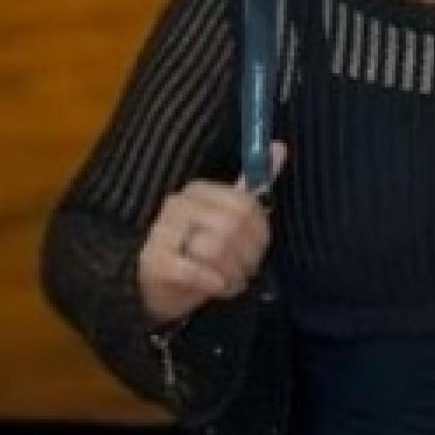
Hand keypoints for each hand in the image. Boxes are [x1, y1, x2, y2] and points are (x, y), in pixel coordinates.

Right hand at [137, 142, 286, 326]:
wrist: (159, 286)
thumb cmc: (199, 252)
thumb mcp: (228, 219)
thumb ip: (252, 188)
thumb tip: (280, 147)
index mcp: (199, 191)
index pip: (245, 204)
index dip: (259, 234)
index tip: (257, 251)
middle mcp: (178, 205)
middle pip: (232, 226)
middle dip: (247, 256)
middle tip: (245, 271)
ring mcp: (162, 232)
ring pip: (215, 249)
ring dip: (232, 273)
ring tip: (231, 281)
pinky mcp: (154, 261)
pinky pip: (195, 271)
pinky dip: (214, 284)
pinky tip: (216, 287)